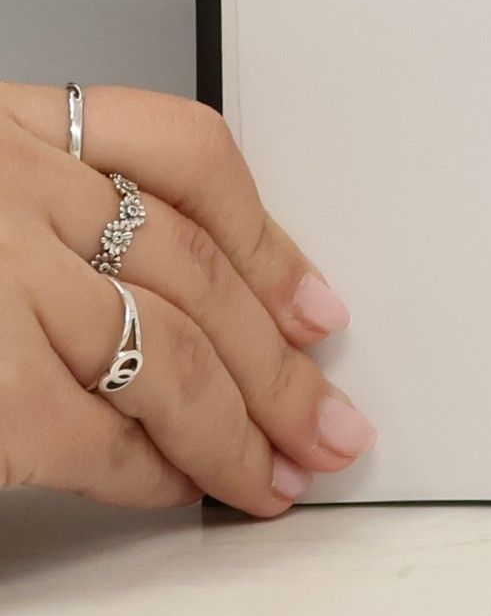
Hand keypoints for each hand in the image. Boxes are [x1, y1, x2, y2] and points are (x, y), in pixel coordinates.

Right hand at [0, 84, 374, 515]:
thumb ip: (49, 219)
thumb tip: (162, 297)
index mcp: (14, 130)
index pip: (185, 152)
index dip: (266, 238)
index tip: (318, 305)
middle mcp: (17, 190)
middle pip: (197, 271)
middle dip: (280, 362)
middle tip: (333, 422)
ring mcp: (1, 278)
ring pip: (172, 354)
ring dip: (244, 429)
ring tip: (282, 475)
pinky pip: (99, 435)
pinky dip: (153, 469)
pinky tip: (180, 485)